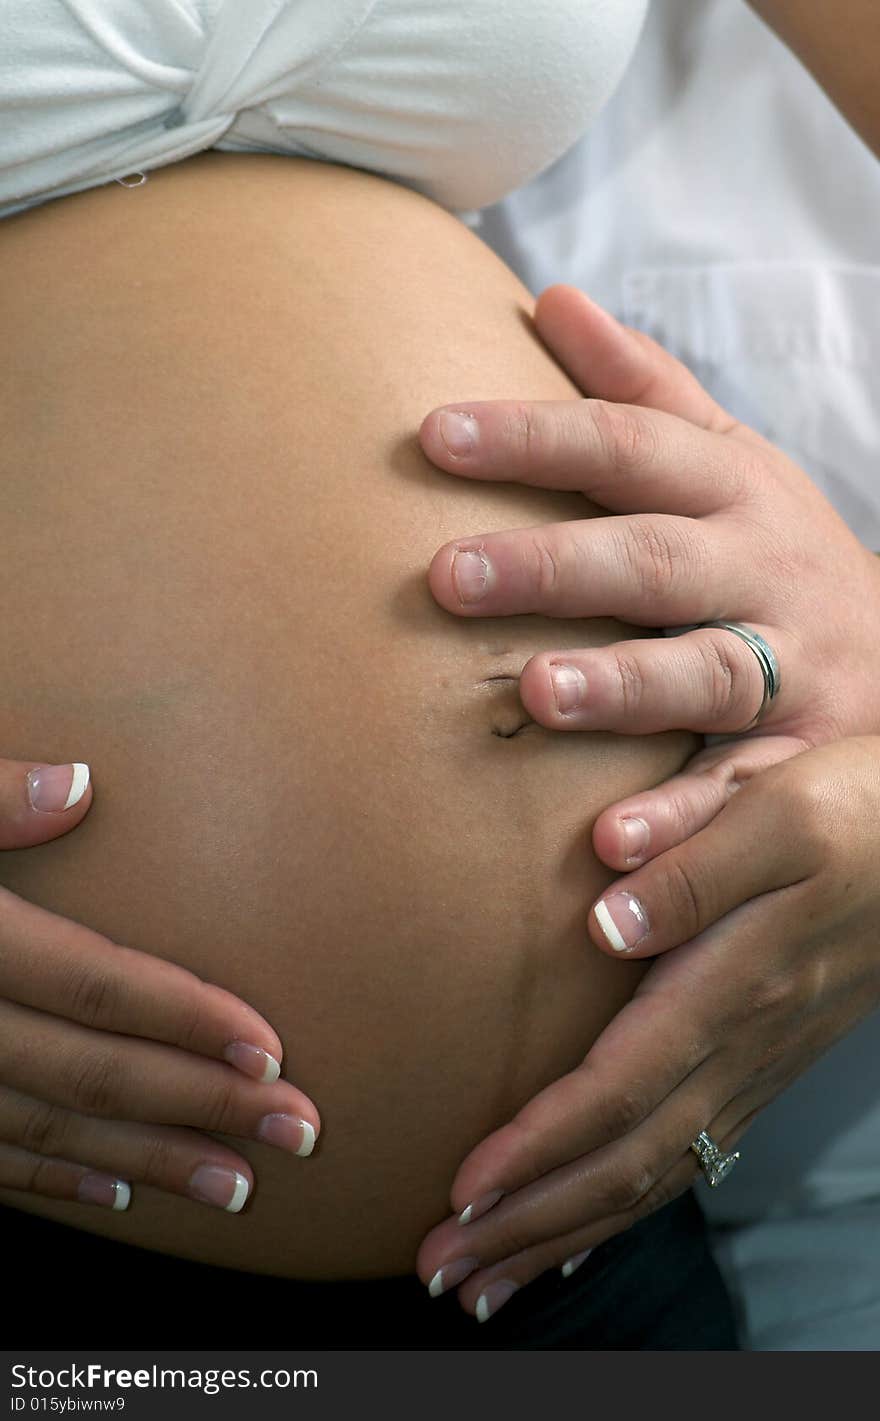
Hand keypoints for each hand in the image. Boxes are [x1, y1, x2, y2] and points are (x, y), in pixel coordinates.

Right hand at [0, 758, 318, 1213]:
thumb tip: (79, 784)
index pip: (90, 986)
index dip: (184, 1019)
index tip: (271, 1050)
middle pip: (86, 1073)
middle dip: (198, 1107)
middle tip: (297, 1133)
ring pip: (43, 1131)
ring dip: (143, 1162)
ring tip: (235, 1185)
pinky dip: (49, 1181)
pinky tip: (114, 1194)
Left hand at [416, 738, 879, 1319]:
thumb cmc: (846, 811)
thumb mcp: (775, 808)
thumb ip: (692, 867)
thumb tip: (607, 923)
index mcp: (733, 985)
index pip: (620, 1090)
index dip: (539, 1147)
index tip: (465, 1189)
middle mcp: (742, 1047)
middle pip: (627, 1162)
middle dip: (532, 1223)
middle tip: (445, 1270)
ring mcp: (755, 1067)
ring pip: (655, 1176)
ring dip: (567, 1232)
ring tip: (488, 1279)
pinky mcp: (760, 1066)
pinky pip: (687, 1161)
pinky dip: (623, 1209)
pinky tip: (579, 1231)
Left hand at [419, 283, 879, 859]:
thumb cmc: (777, 548)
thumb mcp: (729, 456)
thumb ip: (643, 387)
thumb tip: (552, 300)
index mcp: (733, 488)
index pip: (626, 447)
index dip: (535, 438)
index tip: (434, 434)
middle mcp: (761, 571)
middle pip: (654, 558)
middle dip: (554, 564)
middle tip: (447, 574)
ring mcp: (790, 666)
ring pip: (705, 672)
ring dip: (623, 684)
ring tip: (537, 691)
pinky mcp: (801, 755)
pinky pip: (740, 791)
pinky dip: (683, 816)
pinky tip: (612, 844)